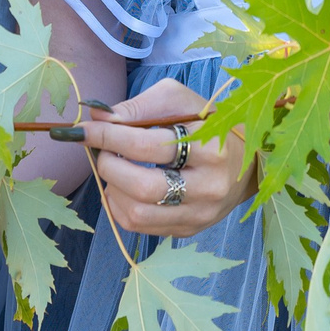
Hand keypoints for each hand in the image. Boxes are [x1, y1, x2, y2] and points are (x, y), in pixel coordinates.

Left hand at [78, 79, 246, 237]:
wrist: (245, 161)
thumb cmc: (207, 123)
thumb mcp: (179, 101)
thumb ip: (138, 107)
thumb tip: (97, 117)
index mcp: (210, 147)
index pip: (148, 145)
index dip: (109, 137)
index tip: (84, 129)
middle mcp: (209, 186)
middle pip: (142, 186)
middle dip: (109, 166)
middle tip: (102, 151)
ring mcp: (199, 213)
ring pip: (137, 213)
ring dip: (112, 189)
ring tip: (115, 169)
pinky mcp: (189, 229)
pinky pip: (140, 227)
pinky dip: (120, 206)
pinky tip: (123, 188)